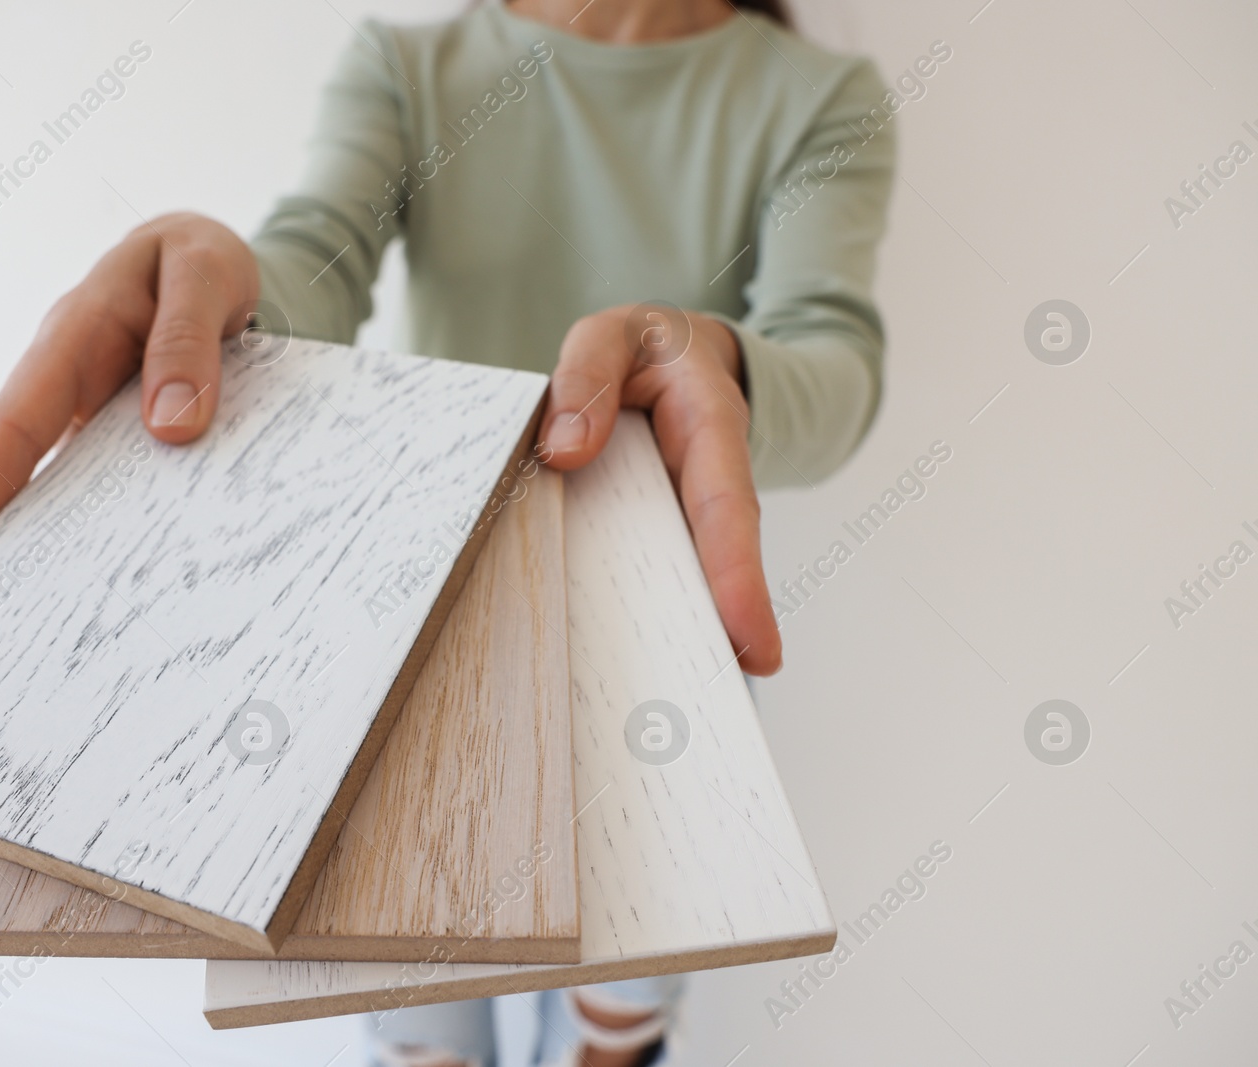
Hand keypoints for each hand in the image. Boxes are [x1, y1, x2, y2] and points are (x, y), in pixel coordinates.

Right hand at [0, 213, 257, 585]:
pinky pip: (102, 488)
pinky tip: (104, 584)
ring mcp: (90, 412)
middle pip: (13, 469)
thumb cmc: (203, 259)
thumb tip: (170, 429)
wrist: (215, 258)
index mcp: (73, 336)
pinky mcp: (119, 436)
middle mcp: (67, 381)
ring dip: (37, 547)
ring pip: (56, 487)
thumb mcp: (207, 270)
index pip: (13, 427)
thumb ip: (188, 339)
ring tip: (21, 625)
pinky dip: (95, 531)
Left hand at [537, 305, 780, 674]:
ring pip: (680, 585)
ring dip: (675, 644)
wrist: (664, 354)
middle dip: (719, 639)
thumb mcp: (611, 334)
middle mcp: (705, 484)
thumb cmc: (641, 348)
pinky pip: (643, 580)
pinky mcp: (650, 537)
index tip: (755, 647)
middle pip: (715, 569)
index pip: (726, 509)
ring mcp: (679, 518)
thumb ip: (588, 375)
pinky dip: (635, 622)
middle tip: (716, 708)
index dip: (740, 579)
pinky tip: (614, 678)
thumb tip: (566, 449)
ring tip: (670, 721)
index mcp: (709, 430)